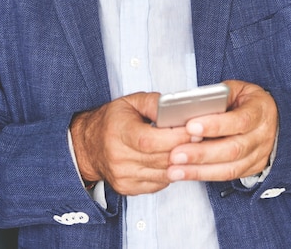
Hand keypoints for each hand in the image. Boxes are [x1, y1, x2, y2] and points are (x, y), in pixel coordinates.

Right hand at [70, 92, 191, 195]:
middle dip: (185, 148)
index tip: (194, 130)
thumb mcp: (131, 102)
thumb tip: (176, 108)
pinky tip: (176, 160)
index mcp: (119, 133)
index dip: (175, 137)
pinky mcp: (128, 188)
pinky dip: (171, 172)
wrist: (88, 145)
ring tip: (193, 149)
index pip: (150, 140)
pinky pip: (159, 184)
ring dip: (181, 163)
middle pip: (160, 159)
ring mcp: (124, 177)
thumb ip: (154, 103)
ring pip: (163, 174)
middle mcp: (119, 158)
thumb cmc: (112, 120)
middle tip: (201, 138)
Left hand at [166, 80, 277, 182]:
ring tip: (175, 169)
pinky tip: (185, 174)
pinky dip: (204, 175)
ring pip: (229, 168)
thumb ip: (219, 95)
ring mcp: (258, 155)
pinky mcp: (251, 169)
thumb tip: (193, 105)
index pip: (239, 120)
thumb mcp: (238, 89)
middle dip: (201, 153)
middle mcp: (262, 136)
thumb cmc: (248, 101)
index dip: (215, 125)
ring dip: (199, 170)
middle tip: (176, 154)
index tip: (190, 126)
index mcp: (260, 111)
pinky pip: (227, 176)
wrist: (272, 118)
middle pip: (233, 149)